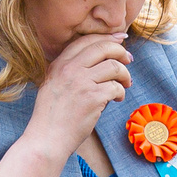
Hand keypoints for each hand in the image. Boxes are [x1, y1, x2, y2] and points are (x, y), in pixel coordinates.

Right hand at [24, 34, 130, 158]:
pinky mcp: (93, 97)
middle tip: (128, 60)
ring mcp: (81, 82)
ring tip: (125, 84)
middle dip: (121, 52)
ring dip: (125, 75)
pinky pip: (116, 87)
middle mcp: (69, 69)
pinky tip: (117, 99)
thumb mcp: (54, 85)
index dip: (107, 38)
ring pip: (114, 66)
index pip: (86, 40)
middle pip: (103, 47)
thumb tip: (103, 62)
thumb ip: (72, 71)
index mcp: (59, 64)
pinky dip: (121, 92)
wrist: (47, 138)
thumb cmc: (53, 116)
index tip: (120, 39)